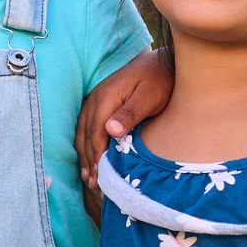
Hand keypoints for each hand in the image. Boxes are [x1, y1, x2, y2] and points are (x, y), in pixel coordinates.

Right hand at [74, 49, 172, 213]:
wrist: (163, 61)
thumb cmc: (160, 79)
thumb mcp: (149, 97)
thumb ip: (130, 113)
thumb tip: (109, 130)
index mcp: (105, 98)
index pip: (95, 134)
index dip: (97, 157)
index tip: (101, 178)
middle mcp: (95, 98)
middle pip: (86, 135)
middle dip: (89, 160)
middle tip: (95, 185)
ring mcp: (96, 98)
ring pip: (83, 131)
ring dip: (85, 154)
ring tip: (89, 177)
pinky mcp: (101, 100)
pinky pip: (86, 125)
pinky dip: (86, 142)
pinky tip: (90, 154)